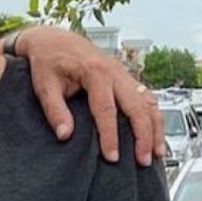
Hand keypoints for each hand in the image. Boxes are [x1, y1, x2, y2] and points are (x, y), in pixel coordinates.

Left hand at [14, 26, 163, 165]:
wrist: (53, 40)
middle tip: (143, 160)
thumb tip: (64, 134)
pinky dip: (154, 117)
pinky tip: (156, 135)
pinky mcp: (126, 79)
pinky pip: (147, 99)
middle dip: (143, 135)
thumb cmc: (48, 61)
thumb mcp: (44, 85)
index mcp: (95, 72)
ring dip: (155, 128)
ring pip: (149, 102)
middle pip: (137, 106)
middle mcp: (115, 72)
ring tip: (157, 153)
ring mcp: (124, 74)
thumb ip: (54, 110)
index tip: (112, 157)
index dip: (111, 136)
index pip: (107, 109)